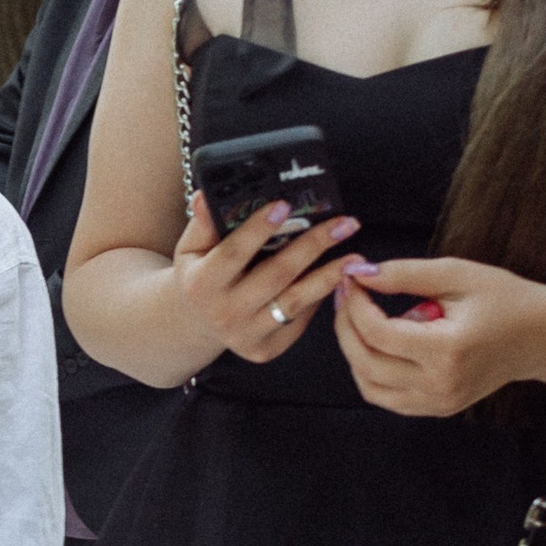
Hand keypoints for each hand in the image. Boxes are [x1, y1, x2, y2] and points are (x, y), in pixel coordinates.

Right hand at [170, 192, 359, 363]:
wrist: (199, 324)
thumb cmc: (201, 277)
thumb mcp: (191, 250)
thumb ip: (202, 225)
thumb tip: (205, 197)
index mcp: (201, 285)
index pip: (234, 253)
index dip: (259, 229)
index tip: (285, 204)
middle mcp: (223, 313)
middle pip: (276, 274)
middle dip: (313, 245)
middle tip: (343, 223)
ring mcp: (247, 335)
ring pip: (296, 300)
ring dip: (329, 275)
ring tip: (355, 256)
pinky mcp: (267, 348)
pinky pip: (300, 318)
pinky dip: (320, 295)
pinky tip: (338, 276)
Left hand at [333, 257, 545, 415]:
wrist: (542, 336)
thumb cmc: (506, 300)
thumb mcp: (456, 274)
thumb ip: (404, 274)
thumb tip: (360, 275)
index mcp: (446, 350)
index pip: (377, 333)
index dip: (355, 304)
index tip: (352, 280)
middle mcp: (440, 384)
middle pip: (365, 362)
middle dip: (346, 327)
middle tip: (346, 297)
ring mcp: (439, 401)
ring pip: (369, 387)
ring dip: (355, 353)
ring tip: (362, 319)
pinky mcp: (439, 407)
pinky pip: (388, 398)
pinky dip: (372, 372)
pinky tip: (380, 344)